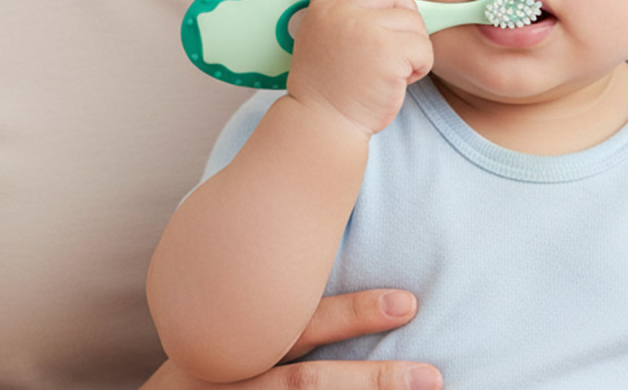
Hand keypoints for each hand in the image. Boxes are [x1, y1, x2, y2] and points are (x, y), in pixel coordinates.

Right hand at [142, 289, 441, 388]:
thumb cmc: (195, 355)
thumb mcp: (214, 319)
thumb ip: (260, 290)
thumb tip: (309, 251)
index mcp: (238, 338)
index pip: (301, 323)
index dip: (354, 314)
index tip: (408, 303)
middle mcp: (241, 376)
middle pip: (311, 383)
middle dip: (375, 379)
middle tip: (432, 375)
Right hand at [288, 0, 433, 136]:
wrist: (324, 126)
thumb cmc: (330, 91)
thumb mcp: (320, 42)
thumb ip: (343, 18)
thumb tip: (390, 5)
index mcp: (321, 9)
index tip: (372, 14)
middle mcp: (341, 13)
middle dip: (402, 16)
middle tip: (396, 45)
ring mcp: (365, 30)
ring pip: (413, 21)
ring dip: (413, 46)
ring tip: (394, 70)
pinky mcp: (389, 52)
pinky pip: (424, 47)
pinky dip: (421, 65)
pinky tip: (400, 81)